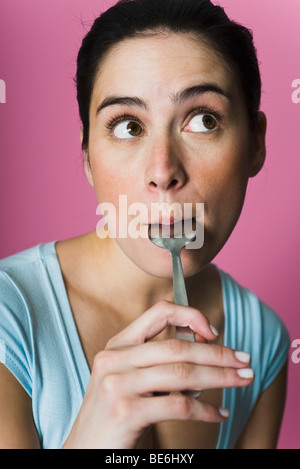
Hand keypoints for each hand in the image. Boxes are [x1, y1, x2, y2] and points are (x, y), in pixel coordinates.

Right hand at [62, 301, 252, 448]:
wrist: (83, 449)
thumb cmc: (113, 414)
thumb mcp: (129, 379)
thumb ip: (158, 363)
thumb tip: (203, 355)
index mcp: (117, 345)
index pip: (159, 312)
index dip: (191, 315)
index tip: (214, 332)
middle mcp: (115, 359)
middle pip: (178, 347)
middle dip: (218, 354)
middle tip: (244, 361)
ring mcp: (118, 384)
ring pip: (183, 374)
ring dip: (220, 377)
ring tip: (242, 381)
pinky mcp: (127, 412)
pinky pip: (179, 405)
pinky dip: (206, 410)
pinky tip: (220, 414)